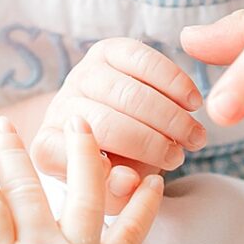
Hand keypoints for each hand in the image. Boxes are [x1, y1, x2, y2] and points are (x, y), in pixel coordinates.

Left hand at [30, 41, 206, 186]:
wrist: (124, 126)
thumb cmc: (118, 166)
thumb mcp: (115, 191)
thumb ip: (117, 193)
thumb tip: (127, 179)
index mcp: (48, 147)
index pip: (57, 153)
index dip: (90, 166)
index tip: (128, 178)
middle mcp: (59, 107)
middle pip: (104, 122)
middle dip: (150, 142)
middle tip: (180, 158)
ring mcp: (82, 74)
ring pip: (128, 92)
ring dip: (169, 116)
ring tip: (195, 137)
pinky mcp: (108, 50)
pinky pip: (142, 60)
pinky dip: (173, 82)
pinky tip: (192, 102)